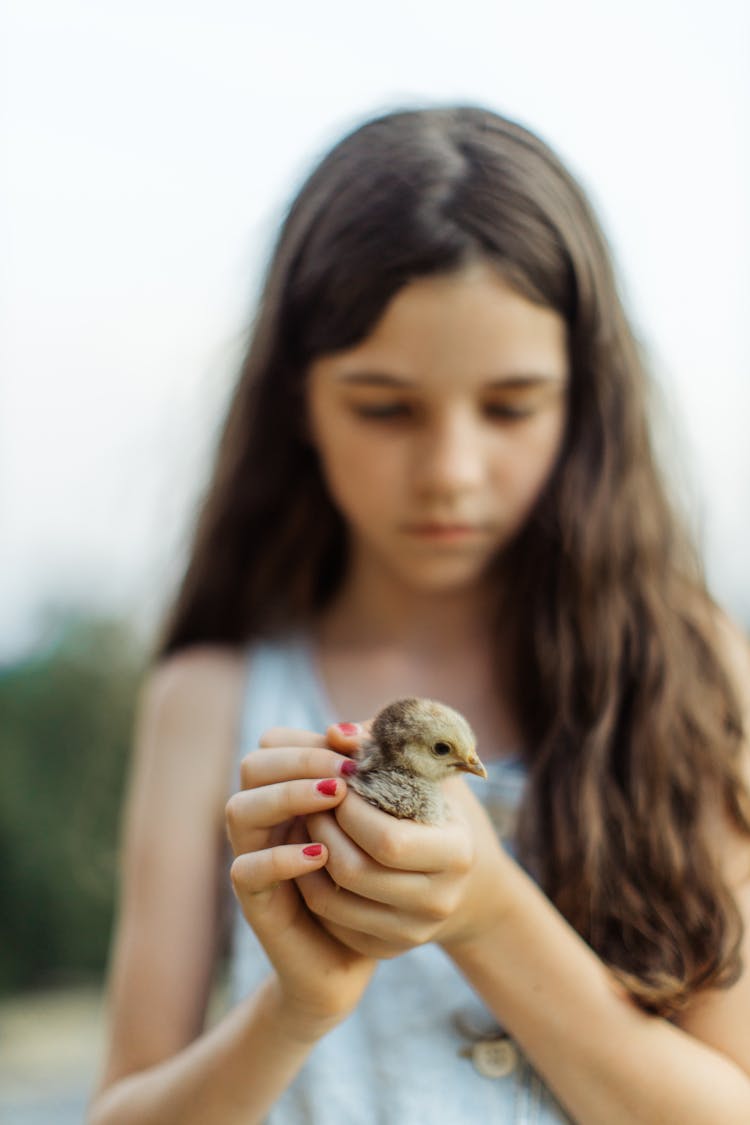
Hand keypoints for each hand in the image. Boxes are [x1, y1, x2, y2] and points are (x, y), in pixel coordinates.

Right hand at [225, 729, 375, 1036]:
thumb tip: (359, 733)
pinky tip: (322, 854)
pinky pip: (247, 869)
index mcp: (288, 792)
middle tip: (347, 771)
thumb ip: (370, 778)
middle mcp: (264, 818)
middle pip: (253, 766)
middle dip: (300, 761)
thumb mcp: (381, 821)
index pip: (275, 744)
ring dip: (286, 797)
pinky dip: (281, 857)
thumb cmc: (376, 876)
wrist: (359, 952)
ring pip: (239, 809)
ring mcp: (254, 856)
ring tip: (336, 798)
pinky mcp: (256, 901)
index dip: (310, 738)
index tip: (355, 744)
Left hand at [295, 723, 511, 959]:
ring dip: (308, 857)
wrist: (467, 883)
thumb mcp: (428, 774)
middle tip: (312, 801)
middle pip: (355, 872)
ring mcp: (413, 932)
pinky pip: (331, 921)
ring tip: (306, 823)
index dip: (351, 810)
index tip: (337, 781)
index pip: (387, 840)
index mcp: (457, 852)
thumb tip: (337, 731)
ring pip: (335, 901)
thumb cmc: (441, 812)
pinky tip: (310, 856)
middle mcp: (440, 900)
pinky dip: (310, 886)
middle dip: (324, 830)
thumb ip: (386, 747)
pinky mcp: (386, 948)